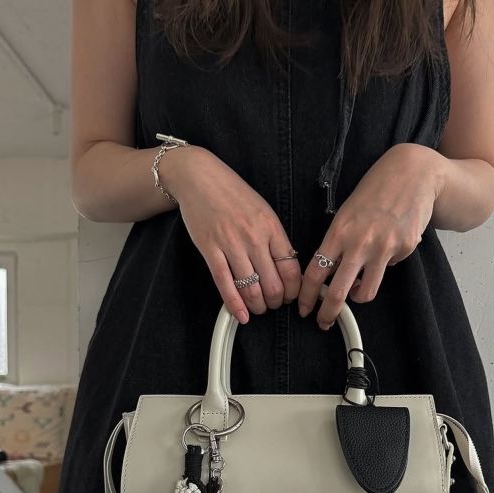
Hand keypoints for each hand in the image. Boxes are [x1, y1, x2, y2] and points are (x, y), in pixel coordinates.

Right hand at [163, 145, 301, 323]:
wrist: (200, 178)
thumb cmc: (232, 194)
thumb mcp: (263, 211)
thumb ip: (275, 238)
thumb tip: (286, 265)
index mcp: (271, 227)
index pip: (291, 269)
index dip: (294, 291)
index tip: (291, 296)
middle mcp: (254, 237)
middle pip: (273, 284)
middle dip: (276, 302)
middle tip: (273, 305)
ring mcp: (231, 245)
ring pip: (250, 289)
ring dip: (257, 306)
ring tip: (258, 308)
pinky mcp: (210, 250)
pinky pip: (225, 284)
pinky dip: (234, 305)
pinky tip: (240, 315)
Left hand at [298, 143, 444, 328]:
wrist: (412, 173)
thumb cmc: (375, 191)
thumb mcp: (347, 213)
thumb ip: (338, 243)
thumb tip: (329, 274)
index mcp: (339, 232)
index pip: (314, 272)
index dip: (306, 296)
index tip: (304, 308)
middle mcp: (360, 242)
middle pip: (337, 292)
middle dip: (327, 313)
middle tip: (323, 322)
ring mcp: (384, 247)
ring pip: (365, 292)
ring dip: (358, 296)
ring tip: (357, 290)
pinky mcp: (404, 249)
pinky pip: (389, 270)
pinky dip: (386, 264)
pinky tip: (389, 244)